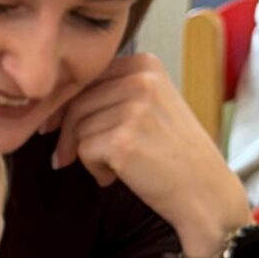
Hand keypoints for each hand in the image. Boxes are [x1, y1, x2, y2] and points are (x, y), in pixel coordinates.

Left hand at [49, 52, 250, 257]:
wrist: (204, 192)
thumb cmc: (174, 154)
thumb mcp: (150, 107)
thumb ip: (112, 94)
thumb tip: (54, 102)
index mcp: (145, 65)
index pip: (86, 78)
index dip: (64, 105)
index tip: (53, 127)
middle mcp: (141, 80)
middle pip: (76, 102)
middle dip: (68, 134)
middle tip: (71, 157)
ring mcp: (133, 109)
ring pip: (77, 127)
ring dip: (86, 154)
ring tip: (114, 167)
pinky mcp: (123, 139)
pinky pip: (83, 150)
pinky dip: (94, 169)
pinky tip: (115, 177)